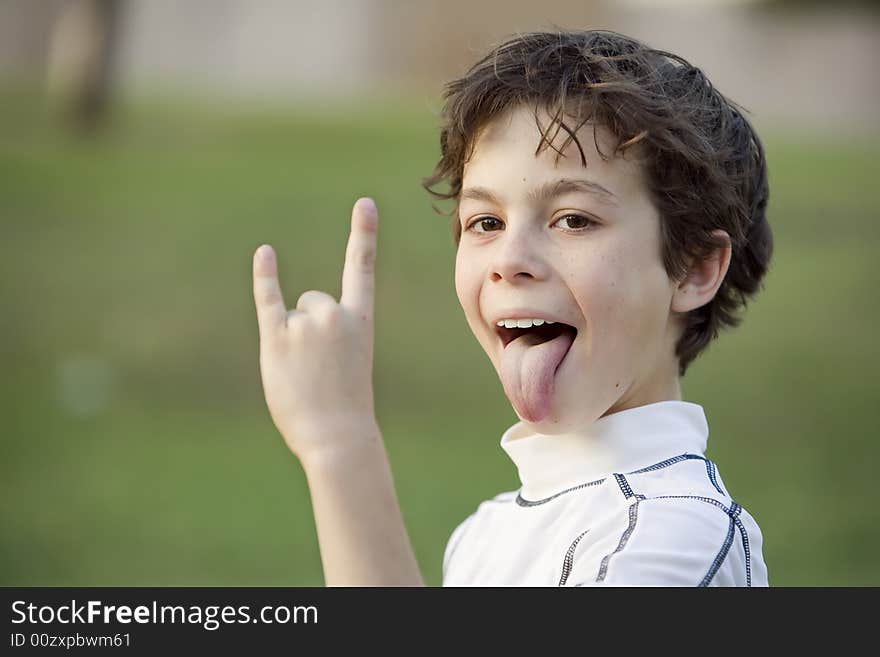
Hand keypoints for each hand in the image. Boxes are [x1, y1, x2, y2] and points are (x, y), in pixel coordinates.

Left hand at [253, 197, 379, 462]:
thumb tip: (295, 315)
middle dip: (311, 329)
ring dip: (293, 342)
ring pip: (293, 315)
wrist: (338, 436)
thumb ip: (329, 334)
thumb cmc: (345, 405)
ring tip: (305, 374)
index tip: (364, 202)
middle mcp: (334, 313)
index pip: (361, 267)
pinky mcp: (277, 337)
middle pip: (313, 300)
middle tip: (320, 368)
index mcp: (360, 319)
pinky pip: (268, 299)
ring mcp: (305, 324)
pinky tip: (265, 254)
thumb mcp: (349, 363)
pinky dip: (265, 277)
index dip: (362, 233)